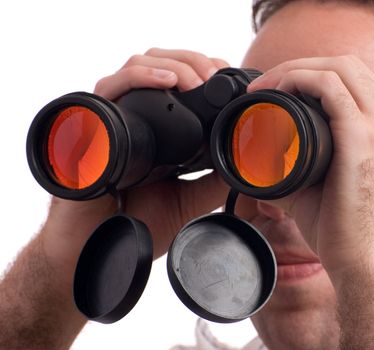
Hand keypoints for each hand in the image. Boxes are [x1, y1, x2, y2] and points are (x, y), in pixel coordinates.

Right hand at [43, 49, 230, 280]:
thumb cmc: (136, 223)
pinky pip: (110, 87)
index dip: (203, 69)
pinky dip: (140, 78)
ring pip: (138, 64)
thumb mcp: (187, 199)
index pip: (177, 79)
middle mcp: (133, 115)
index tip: (228, 76)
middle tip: (218, 75)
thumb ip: (214, 180)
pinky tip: (167, 83)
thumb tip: (244, 160)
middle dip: (194, 61)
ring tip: (198, 80)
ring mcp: (112, 117)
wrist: (97, 248)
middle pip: (160, 62)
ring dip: (173, 64)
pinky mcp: (91, 124)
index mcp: (157, 128)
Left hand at [247, 55, 373, 283]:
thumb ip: (299, 167)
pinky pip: (329, 85)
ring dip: (295, 69)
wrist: (368, 264)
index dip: (314, 75)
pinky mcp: (366, 135)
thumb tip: (260, 162)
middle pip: (346, 65)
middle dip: (301, 66)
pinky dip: (297, 79)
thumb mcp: (324, 188)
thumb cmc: (346, 231)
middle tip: (266, 86)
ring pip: (338, 67)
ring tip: (265, 88)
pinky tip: (274, 93)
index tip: (278, 91)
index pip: (355, 80)